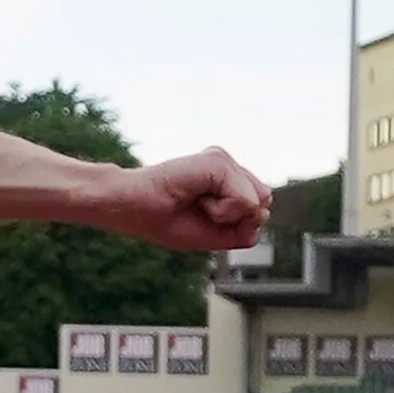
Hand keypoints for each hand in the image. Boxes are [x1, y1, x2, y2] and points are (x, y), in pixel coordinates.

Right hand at [108, 148, 270, 251]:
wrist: (129, 206)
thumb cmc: (160, 219)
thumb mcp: (211, 233)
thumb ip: (244, 226)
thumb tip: (264, 209)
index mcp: (226, 182)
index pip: (259, 210)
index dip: (238, 224)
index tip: (203, 218)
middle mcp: (228, 168)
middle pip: (264, 202)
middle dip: (236, 217)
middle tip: (200, 210)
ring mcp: (224, 161)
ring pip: (257, 201)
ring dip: (227, 213)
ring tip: (197, 203)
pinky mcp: (218, 159)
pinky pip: (244, 199)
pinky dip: (222, 210)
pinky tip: (197, 198)